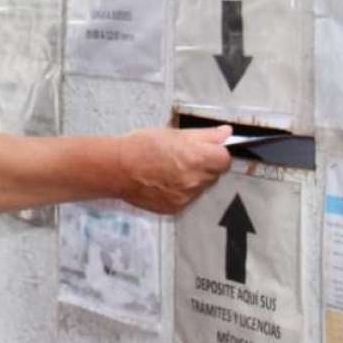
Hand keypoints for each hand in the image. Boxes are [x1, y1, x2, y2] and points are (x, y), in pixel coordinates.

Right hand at [115, 125, 231, 214]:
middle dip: (204, 166)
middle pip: (214, 174)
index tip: (205, 150)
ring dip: (193, 180)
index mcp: (198, 158)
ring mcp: (186, 197)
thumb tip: (226, 133)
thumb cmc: (141, 147)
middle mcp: (195, 180)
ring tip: (169, 170)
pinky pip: (187, 199)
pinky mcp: (175, 208)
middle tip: (182, 158)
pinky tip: (164, 182)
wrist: (117, 169)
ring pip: (201, 187)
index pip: (225, 159)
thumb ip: (205, 135)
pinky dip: (180, 192)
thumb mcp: (174, 134)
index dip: (215, 153)